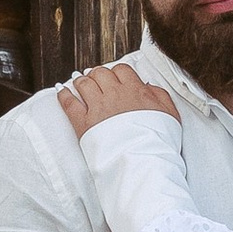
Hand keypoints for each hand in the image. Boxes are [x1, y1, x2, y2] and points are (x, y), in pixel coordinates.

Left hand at [59, 64, 179, 136]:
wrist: (143, 161)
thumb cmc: (157, 142)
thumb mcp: (170, 114)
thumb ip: (160, 95)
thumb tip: (149, 86)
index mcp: (135, 91)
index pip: (122, 69)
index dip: (117, 72)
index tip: (115, 77)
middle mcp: (115, 95)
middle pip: (100, 73)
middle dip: (98, 75)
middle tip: (97, 80)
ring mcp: (97, 108)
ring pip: (83, 83)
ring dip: (81, 81)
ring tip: (80, 84)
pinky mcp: (84, 122)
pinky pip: (69, 102)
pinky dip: (64, 95)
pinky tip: (63, 92)